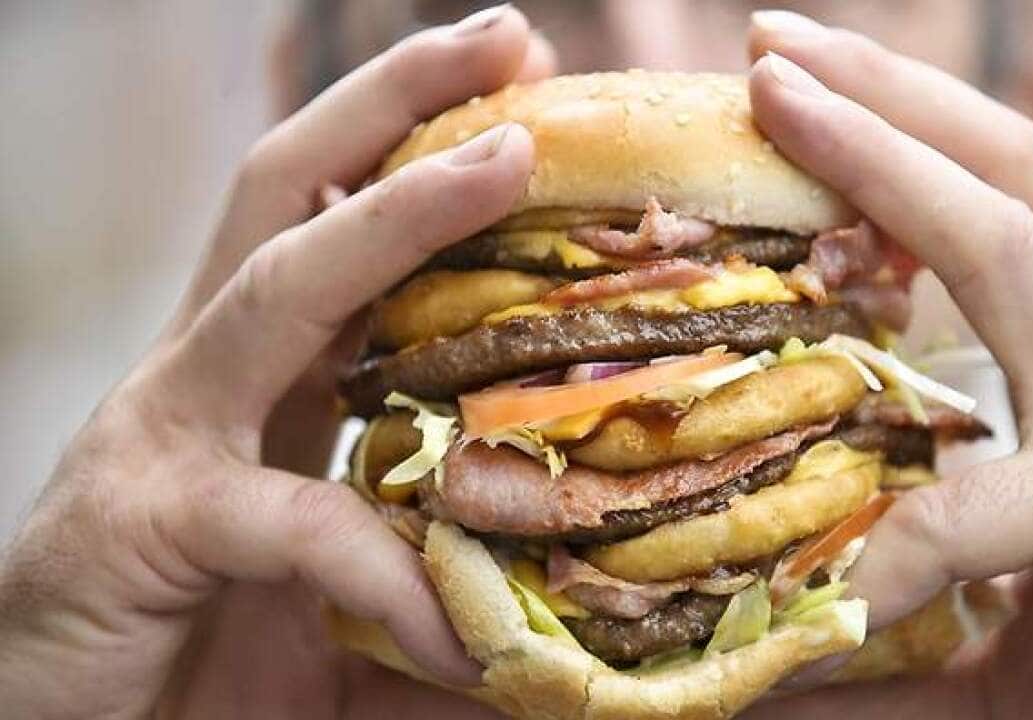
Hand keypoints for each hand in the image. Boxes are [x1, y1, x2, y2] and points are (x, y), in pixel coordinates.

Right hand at [0, 6, 548, 717]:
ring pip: (282, 283)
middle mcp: (204, 378)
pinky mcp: (140, 524)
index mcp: (255, 383)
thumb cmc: (190, 668)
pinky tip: (459, 629)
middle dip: (395, 100)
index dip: (414, 151)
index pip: (333, 225)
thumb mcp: (334, 611)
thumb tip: (559, 610)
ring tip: (506, 156)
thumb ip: (431, 588)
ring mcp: (163, 436)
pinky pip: (292, 518)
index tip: (517, 90)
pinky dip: (387, 566)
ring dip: (397, 211)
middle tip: (507, 32)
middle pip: (294, 190)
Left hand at [742, 10, 1032, 719]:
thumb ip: (882, 593)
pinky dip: (896, 542)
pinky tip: (829, 588)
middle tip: (770, 40)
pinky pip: (987, 505)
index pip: (996, 203)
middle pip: (1008, 170)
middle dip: (887, 93)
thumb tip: (758, 620)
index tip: (793, 89)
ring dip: (883, 155)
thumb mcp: (993, 607)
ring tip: (776, 93)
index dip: (900, 133)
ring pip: (1010, 242)